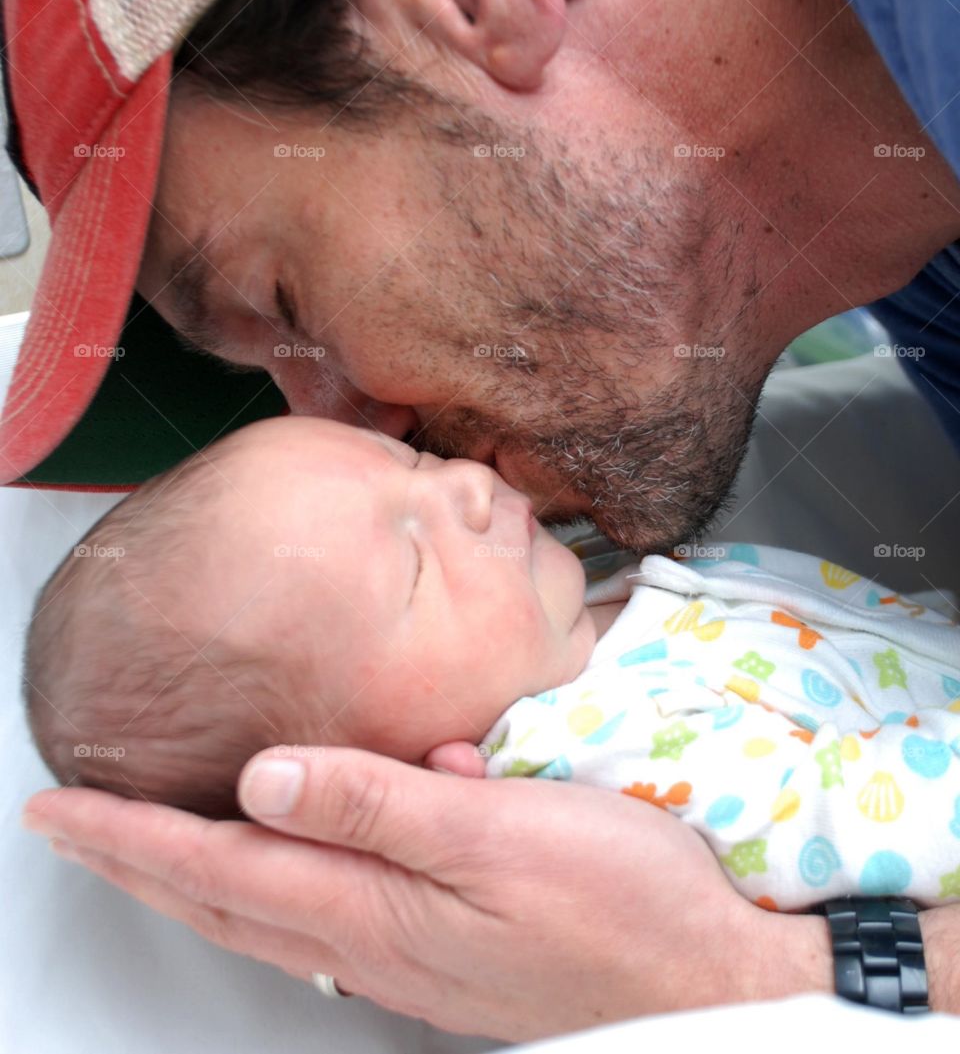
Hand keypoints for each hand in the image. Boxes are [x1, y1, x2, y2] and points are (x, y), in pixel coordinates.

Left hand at [24, 746, 829, 1040]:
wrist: (706, 972)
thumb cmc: (616, 894)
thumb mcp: (498, 832)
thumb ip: (378, 802)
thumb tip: (262, 779)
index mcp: (376, 904)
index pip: (222, 863)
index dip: (132, 836)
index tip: (59, 809)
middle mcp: (374, 938)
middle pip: (226, 897)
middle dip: (137, 862)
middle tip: (70, 827)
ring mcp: (406, 955)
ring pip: (267, 911)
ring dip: (193, 878)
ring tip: (145, 847)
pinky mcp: (442, 950)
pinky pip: (323, 917)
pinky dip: (269, 887)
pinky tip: (278, 868)